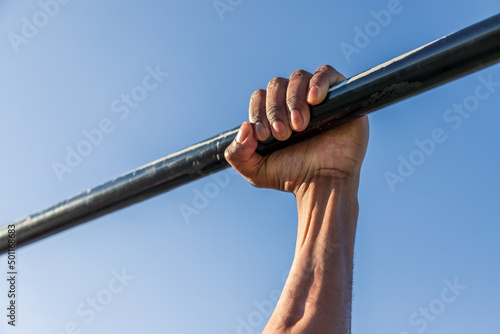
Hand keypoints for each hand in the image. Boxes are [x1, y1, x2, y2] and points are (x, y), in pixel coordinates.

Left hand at [224, 65, 368, 194]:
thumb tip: (244, 126)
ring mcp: (317, 98)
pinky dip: (318, 82)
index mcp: (273, 114)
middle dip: (275, 110)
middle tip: (283, 134)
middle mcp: (293, 102)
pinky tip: (314, 100)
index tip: (264, 135)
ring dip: (293, 100)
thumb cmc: (292, 177)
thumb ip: (237, 154)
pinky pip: (326, 73)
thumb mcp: (255, 171)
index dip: (259, 112)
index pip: (260, 96)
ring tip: (299, 126)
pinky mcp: (340, 96)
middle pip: (277, 85)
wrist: (323, 184)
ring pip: (298, 77)